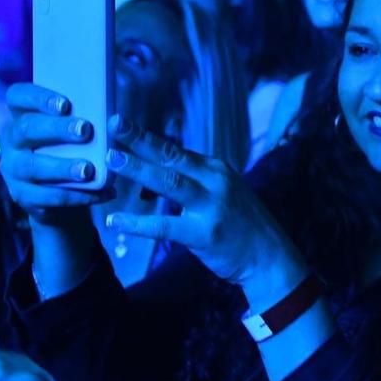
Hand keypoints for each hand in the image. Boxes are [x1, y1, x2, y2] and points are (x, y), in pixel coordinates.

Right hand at [0, 82, 106, 221]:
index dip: (38, 97)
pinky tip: (100, 193)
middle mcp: (12, 141)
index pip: (18, 97)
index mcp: (23, 116)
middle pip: (25, 128)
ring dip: (62, 167)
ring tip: (88, 170)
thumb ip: (86, 122)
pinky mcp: (22, 195)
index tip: (66, 104)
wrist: (59, 197)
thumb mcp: (75, 135)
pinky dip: (76, 196)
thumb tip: (117, 120)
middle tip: (85, 131)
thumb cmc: (71, 152)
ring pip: (31, 166)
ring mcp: (13, 169)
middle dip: (56, 128)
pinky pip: (46, 197)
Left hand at [102, 118, 307, 306]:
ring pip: (169, 183)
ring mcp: (212, 206)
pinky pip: (165, 226)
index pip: (174, 150)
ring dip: (139, 169)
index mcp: (216, 170)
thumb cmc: (241, 226)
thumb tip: (159, 169)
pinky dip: (137, 224)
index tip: (120, 122)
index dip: (145, 137)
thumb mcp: (224, 192)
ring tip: (112, 160)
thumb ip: (196, 180)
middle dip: (140, 140)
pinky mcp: (206, 233)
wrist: (269, 258)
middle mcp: (215, 182)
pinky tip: (115, 221)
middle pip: (172, 157)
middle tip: (113, 124)